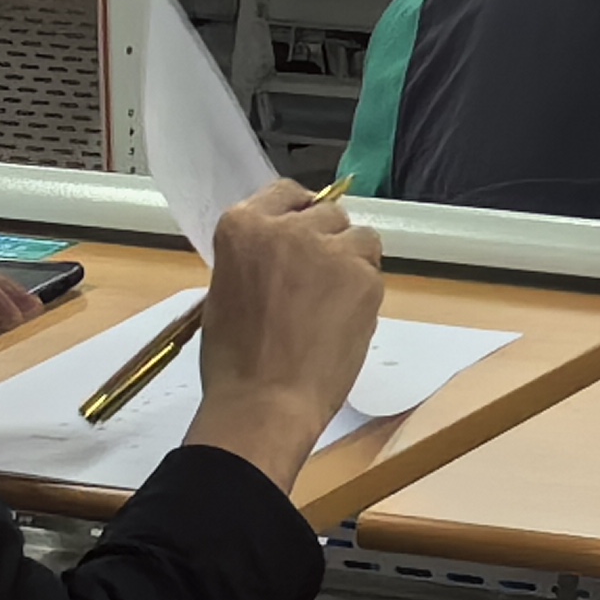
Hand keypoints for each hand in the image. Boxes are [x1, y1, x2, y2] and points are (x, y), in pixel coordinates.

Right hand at [184, 181, 385, 489]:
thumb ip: (258, 258)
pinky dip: (363, 291)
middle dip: (325, 240)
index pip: (285, 194)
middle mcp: (289, 228)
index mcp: (243, 226)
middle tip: (314, 282)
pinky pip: (372, 270)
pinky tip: (343, 322)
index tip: (301, 237)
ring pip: (358, 237)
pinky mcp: (364, 276)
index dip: (297, 216)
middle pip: (326, 213)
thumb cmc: (234, 361)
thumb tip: (286, 254)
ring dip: (350, 261)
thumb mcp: (227, 291)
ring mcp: (330, 250)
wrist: (264, 405)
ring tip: (331, 304)